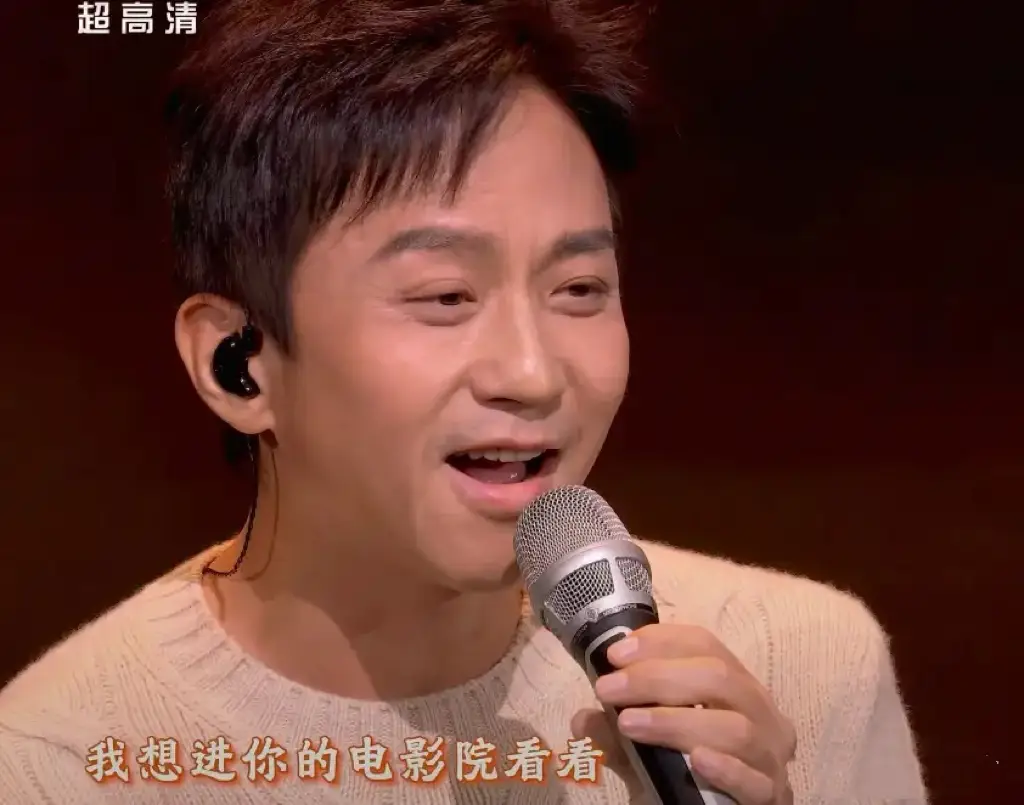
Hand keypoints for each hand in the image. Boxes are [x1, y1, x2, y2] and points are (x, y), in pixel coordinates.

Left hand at [570, 624, 796, 804]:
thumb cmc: (684, 776)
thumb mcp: (642, 751)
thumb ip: (615, 734)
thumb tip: (583, 720)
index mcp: (734, 687)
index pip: (704, 645)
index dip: (659, 643)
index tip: (615, 654)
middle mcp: (761, 713)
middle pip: (719, 676)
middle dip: (657, 677)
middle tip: (609, 690)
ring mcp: (770, 756)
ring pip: (735, 727)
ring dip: (676, 721)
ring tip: (630, 724)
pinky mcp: (772, 797)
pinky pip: (756, 780)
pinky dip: (726, 768)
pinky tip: (697, 761)